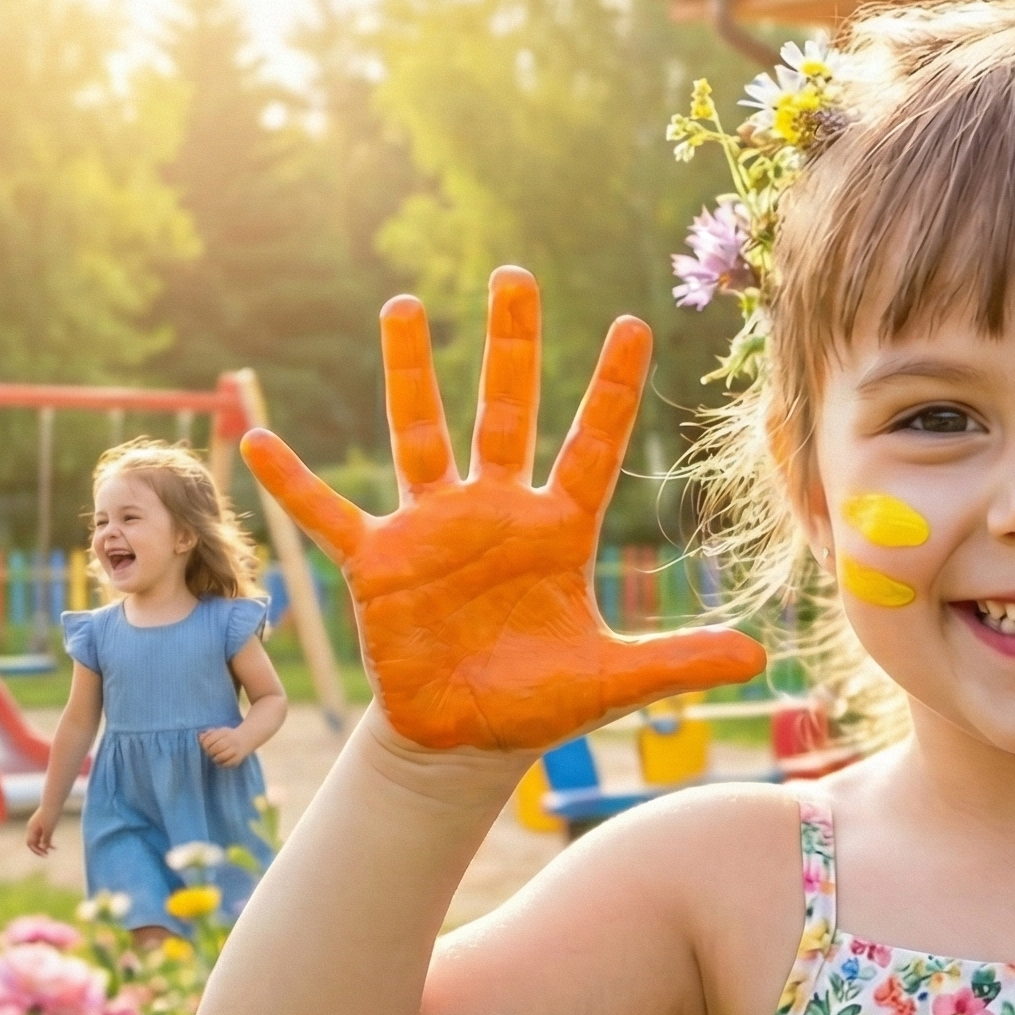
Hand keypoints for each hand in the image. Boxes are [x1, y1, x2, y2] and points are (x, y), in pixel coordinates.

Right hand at [26, 805, 57, 857]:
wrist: (54, 801)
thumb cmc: (51, 814)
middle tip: (47, 855)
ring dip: (44, 845)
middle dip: (39, 849)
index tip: (44, 854)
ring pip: (39, 839)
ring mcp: (37, 826)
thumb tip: (44, 847)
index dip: (36, 850)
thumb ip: (46, 838)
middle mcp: (32, 828)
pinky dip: (48, 840)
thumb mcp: (49, 828)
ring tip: (53, 850)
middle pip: (33, 842)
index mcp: (31, 828)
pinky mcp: (43, 824)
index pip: (30, 843)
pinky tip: (54, 844)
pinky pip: (43, 835)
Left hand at [200, 726, 252, 766]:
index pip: (210, 739)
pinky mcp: (238, 758)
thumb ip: (209, 733)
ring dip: (215, 758)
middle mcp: (231, 740)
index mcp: (225, 732)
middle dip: (210, 752)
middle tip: (209, 753)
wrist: (246, 739)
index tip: (205, 746)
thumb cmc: (228, 736)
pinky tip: (220, 762)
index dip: (205, 744)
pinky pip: (227, 763)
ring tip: (214, 758)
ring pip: (222, 756)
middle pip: (216, 748)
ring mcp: (236, 749)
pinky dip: (221, 764)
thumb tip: (200, 737)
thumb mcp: (220, 731)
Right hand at [244, 268, 765, 750]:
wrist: (466, 740)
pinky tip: (254, 438)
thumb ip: (680, 660)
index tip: (632, 322)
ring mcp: (432, 530)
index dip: (610, 388)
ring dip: (409, 374)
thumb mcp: (614, 681)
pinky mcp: (378, 564)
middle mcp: (495, 512)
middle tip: (513, 274)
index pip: (590, 444)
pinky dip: (294, 482)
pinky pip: (329, 515)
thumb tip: (760, 656)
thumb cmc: (539, 701)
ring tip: (402, 304)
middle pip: (505, 412)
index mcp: (557, 530)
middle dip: (509, 346)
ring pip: (419, 435)